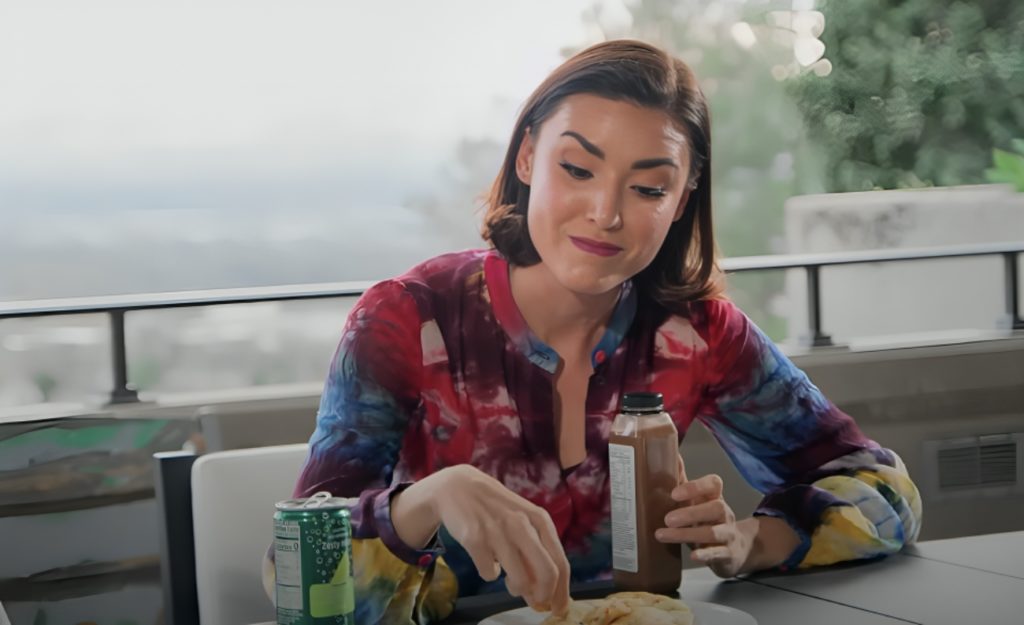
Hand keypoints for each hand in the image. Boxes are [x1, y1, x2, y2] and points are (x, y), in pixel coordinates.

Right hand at [425, 465, 570, 615]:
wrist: (458, 487)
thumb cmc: (496, 507)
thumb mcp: (522, 519)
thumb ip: (535, 548)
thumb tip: (547, 589)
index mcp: (539, 519)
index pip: (560, 562)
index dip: (562, 591)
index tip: (559, 609)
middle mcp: (522, 524)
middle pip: (547, 573)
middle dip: (544, 595)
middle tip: (536, 602)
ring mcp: (498, 531)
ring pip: (519, 580)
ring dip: (516, 589)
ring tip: (511, 582)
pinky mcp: (475, 539)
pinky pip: (489, 573)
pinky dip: (490, 574)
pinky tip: (487, 562)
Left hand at [654, 473, 754, 577]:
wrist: (736, 549)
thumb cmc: (708, 520)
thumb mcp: (696, 501)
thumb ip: (683, 481)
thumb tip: (671, 454)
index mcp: (715, 497)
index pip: (714, 484)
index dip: (696, 487)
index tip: (675, 493)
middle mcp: (724, 513)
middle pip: (716, 508)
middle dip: (691, 513)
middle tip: (668, 518)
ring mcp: (728, 534)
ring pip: (714, 532)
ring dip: (688, 534)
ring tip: (663, 535)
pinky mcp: (728, 554)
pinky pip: (718, 553)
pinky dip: (706, 554)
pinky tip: (693, 556)